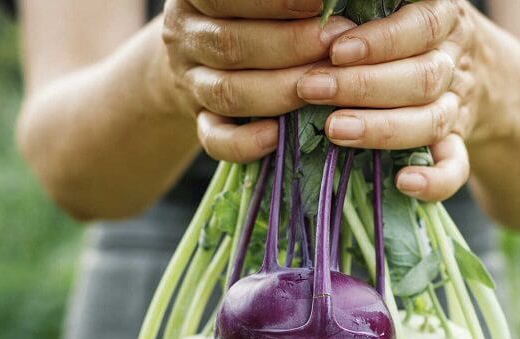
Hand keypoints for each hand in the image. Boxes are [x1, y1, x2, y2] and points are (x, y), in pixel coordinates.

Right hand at [161, 0, 354, 161]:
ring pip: (227, 93)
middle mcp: (185, 37)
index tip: (320, 4)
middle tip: (334, 44)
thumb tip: (329, 5)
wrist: (197, 57)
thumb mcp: (251, 2)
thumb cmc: (244, 18)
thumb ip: (280, 5)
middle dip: (290, 46)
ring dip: (279, 91)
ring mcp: (190, 83)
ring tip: (322, 86)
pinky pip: (216, 139)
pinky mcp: (200, 121)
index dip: (273, 3)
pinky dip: (245, 143)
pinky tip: (276, 137)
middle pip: (231, 45)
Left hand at [296, 0, 512, 200]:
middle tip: (312, 89)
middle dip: (364, 86)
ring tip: (333, 130)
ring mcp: (456, 107)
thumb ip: (366, 13)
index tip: (336, 51)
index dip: (381, 41)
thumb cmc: (408, 32)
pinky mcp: (456, 145)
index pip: (421, 26)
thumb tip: (320, 22)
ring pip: (432, 121)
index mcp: (443, 20)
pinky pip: (456, 168)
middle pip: (423, 78)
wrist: (476, 69)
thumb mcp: (397, 10)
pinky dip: (435, 181)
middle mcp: (453, 63)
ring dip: (382, 128)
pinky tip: (404, 183)